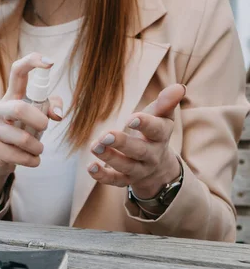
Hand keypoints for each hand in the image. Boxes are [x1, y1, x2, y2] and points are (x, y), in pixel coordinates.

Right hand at [0, 52, 62, 179]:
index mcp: (11, 96)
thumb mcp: (37, 118)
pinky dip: (31, 161)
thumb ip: (51, 108)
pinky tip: (32, 160)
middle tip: (45, 128)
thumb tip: (58, 114)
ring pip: (21, 137)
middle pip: (19, 108)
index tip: (50, 62)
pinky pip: (17, 155)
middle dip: (39, 121)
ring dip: (37, 147)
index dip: (33, 62)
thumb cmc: (21, 133)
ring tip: (39, 150)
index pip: (18, 71)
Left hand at [87, 84, 185, 198]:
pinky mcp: (125, 179)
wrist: (157, 164)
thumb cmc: (154, 131)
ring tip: (94, 146)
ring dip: (109, 157)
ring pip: (125, 166)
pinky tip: (90, 167)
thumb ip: (166, 103)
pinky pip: (114, 180)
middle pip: (139, 151)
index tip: (131, 118)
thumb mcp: (161, 116)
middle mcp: (152, 155)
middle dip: (123, 144)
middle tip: (106, 135)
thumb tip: (179, 87)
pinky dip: (102, 176)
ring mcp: (139, 169)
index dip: (145, 124)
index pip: (156, 130)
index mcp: (161, 136)